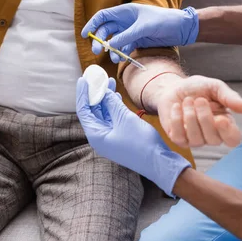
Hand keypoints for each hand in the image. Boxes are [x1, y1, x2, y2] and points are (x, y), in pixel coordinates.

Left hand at [76, 77, 190, 195]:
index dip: (83, 94)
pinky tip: (116, 96)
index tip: (83, 79)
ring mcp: (109, 137)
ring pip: (103, 114)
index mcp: (96, 135)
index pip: (83, 111)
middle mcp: (100, 137)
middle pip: (92, 111)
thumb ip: (112, 104)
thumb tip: (104, 92)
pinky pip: (112, 119)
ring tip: (109, 82)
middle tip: (98, 78)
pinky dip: (112, 106)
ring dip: (105, 99)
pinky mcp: (119, 137)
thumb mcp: (125, 119)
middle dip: (95, 94)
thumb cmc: (141, 144)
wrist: (158, 162)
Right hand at [82, 4, 198, 62]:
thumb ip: (126, 36)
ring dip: (111, 48)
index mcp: (125, 11)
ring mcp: (131, 31)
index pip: (103, 16)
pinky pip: (124, 46)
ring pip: (114, 40)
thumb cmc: (164, 20)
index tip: (85, 35)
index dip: (92, 24)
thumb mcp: (144, 27)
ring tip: (113, 56)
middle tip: (97, 50)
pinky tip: (121, 57)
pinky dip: (121, 52)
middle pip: (106, 30)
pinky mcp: (138, 40)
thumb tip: (110, 45)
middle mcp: (126, 20)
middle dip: (100, 40)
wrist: (181, 28)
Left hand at [156, 76, 241, 147]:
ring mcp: (195, 140)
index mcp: (225, 123)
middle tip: (199, 100)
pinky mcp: (179, 139)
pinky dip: (177, 119)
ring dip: (190, 116)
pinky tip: (177, 107)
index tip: (221, 118)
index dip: (228, 132)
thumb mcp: (215, 87)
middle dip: (205, 118)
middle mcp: (211, 135)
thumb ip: (231, 98)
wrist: (174, 87)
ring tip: (187, 101)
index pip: (233, 139)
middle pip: (214, 140)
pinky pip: (179, 137)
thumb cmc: (197, 88)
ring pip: (196, 139)